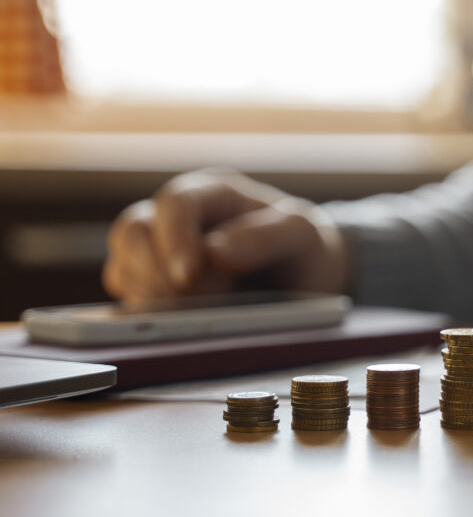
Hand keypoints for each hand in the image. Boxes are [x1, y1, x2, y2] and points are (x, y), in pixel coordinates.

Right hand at [103, 169, 346, 301]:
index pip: (175, 204)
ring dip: (150, 295)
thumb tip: (215, 252)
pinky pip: (128, 298)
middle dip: (156, 272)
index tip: (190, 276)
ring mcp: (160, 253)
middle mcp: (178, 219)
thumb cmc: (302, 248)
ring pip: (123, 266)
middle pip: (133, 232)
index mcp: (212, 193)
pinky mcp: (154, 288)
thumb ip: (266, 236)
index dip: (175, 239)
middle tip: (194, 301)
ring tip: (194, 313)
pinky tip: (177, 323)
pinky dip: (146, 314)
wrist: (306, 281)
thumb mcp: (302, 234)